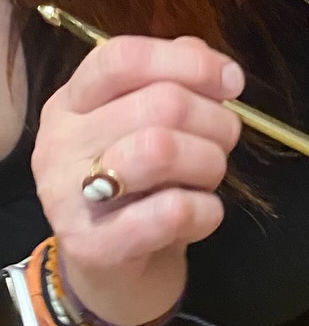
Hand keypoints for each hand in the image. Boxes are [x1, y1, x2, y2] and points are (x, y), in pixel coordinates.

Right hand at [30, 37, 243, 325]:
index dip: (190, 63)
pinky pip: (172, 211)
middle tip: (222, 143)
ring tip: (206, 178)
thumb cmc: (142, 185)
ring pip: (163, 149)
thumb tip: (208, 58)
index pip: (123, 57)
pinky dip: (207, 210)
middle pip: (161, 103)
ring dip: (210, 163)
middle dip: (216, 122)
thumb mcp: (152, 124)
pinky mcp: (93, 244)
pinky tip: (201, 213)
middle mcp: (60, 142)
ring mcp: (68, 195)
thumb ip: (174, 80)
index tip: (231, 83)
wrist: (116, 268)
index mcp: (73, 102)